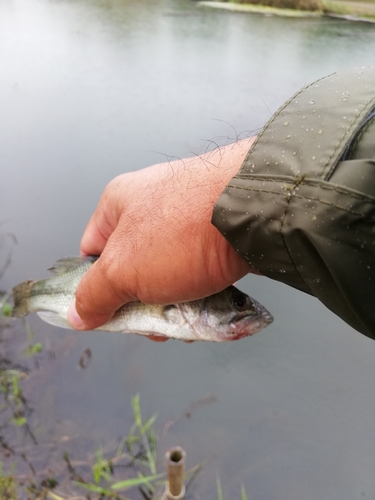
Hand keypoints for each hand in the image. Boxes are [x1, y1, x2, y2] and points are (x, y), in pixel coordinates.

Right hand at [68, 138, 255, 329]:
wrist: (256, 211)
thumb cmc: (184, 233)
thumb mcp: (124, 272)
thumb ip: (94, 295)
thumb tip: (78, 314)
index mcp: (118, 203)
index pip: (92, 253)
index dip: (96, 288)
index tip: (110, 315)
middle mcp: (152, 204)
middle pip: (133, 267)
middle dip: (142, 303)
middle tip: (156, 326)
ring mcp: (188, 216)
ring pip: (168, 271)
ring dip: (173, 302)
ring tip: (186, 321)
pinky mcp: (218, 229)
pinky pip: (198, 267)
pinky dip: (198, 290)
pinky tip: (207, 307)